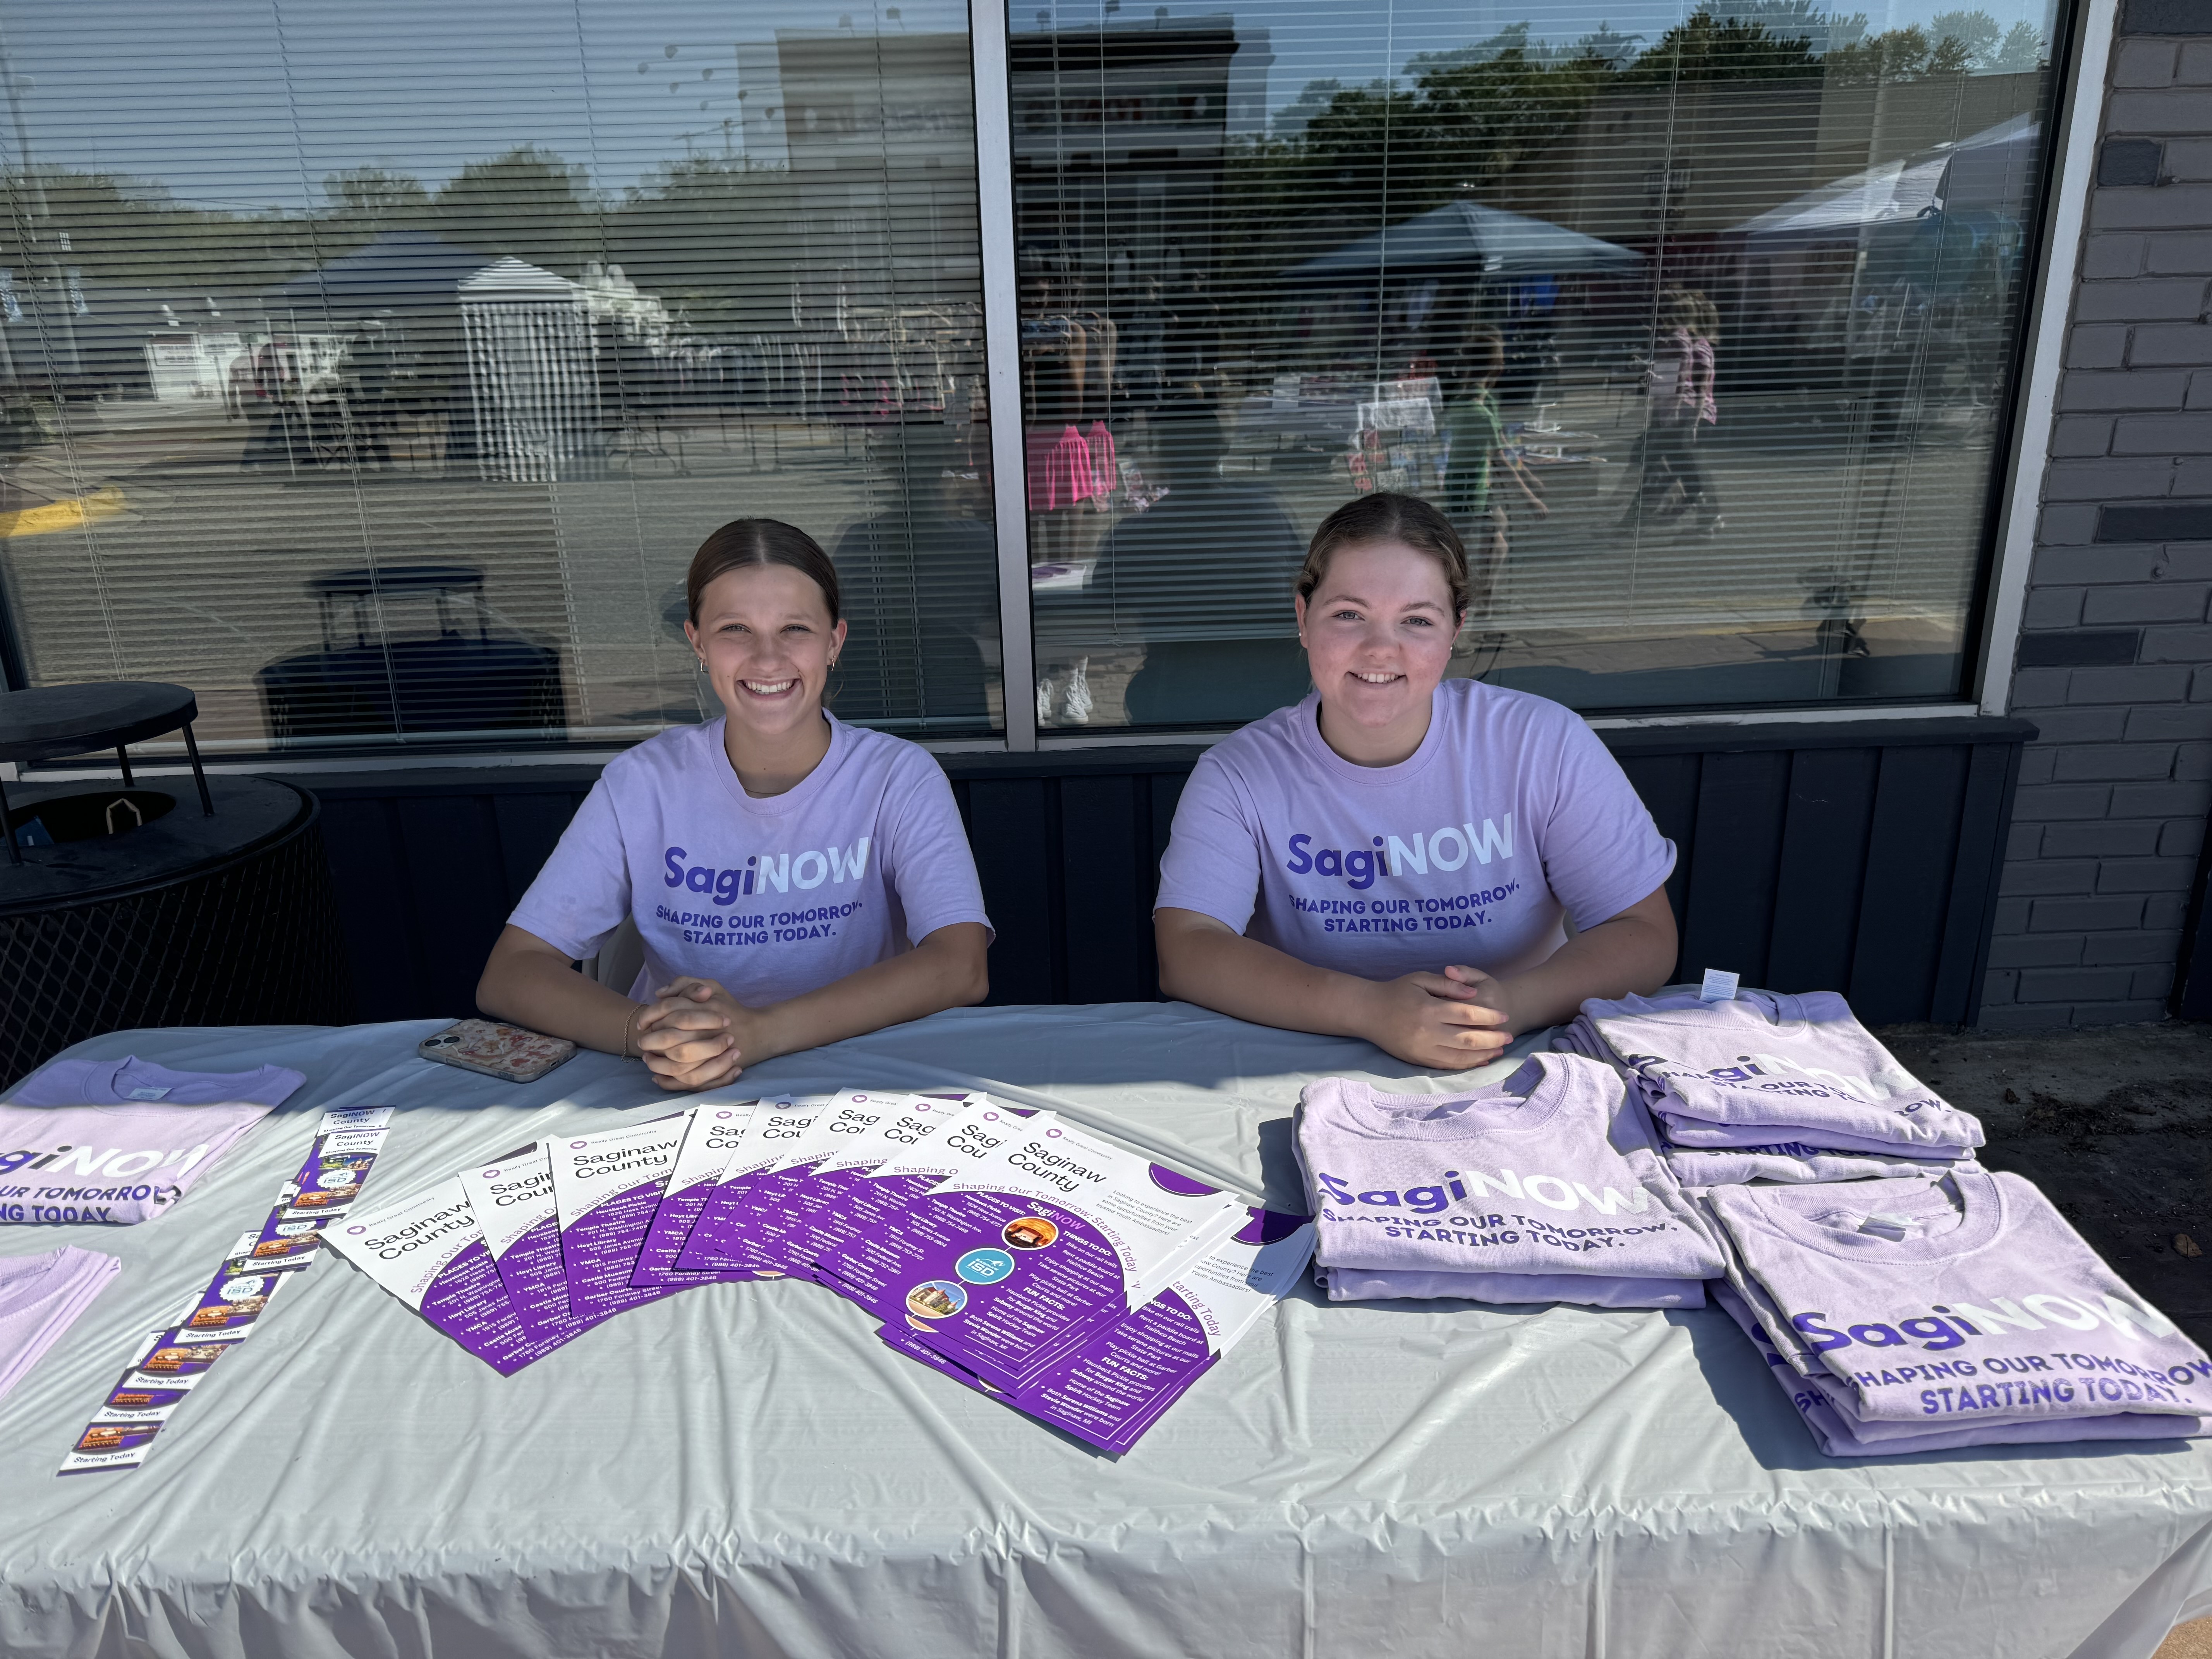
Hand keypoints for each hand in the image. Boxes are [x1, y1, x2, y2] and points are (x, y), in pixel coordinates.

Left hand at [632, 977, 751, 1089]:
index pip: (669, 1010)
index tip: (642, 1024)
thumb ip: (685, 983)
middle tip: (643, 1043)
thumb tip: (659, 994)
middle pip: (671, 1038)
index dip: (651, 1017)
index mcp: (705, 1006)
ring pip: (678, 1062)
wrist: (760, 1031)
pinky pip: (688, 1080)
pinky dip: (669, 1081)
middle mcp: (709, 1029)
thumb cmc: (731, 1008)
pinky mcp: (716, 1070)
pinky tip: (657, 1077)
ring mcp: (713, 1052)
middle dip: (651, 1041)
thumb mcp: (713, 986)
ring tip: (648, 1060)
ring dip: (658, 1063)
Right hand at [1354, 969, 1512, 1069]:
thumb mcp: (1420, 978)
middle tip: (1509, 1037)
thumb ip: (1448, 984)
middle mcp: (1426, 1031)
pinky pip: (1447, 1065)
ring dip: (1484, 1055)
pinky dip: (1466, 1065)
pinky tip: (1479, 1060)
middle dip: (1493, 1039)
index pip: (1468, 1015)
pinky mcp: (1417, 1060)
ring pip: (1460, 1057)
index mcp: (1429, 1008)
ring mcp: (1422, 1049)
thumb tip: (1473, 994)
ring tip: (1499, 1050)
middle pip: (1469, 1039)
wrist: (1367, 1012)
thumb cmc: (1396, 991)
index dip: (1490, 1017)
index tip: (1504, 1016)